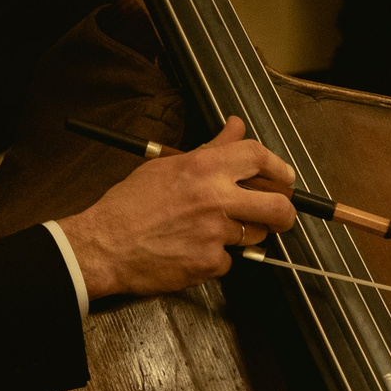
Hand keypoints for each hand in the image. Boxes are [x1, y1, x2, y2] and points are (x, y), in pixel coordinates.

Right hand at [57, 116, 298, 298]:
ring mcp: (215, 234)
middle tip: (280, 215)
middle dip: (285, 212)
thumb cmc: (129, 206)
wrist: (105, 246)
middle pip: (278, 206)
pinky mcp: (209, 263)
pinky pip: (228, 261)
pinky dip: (215, 258)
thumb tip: (235, 127)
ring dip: (245, 235)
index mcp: (204, 169)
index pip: (258, 157)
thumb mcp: (167, 166)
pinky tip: (193, 250)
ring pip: (256, 236)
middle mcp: (215, 199)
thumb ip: (210, 150)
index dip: (278, 166)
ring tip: (215, 230)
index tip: (284, 176)